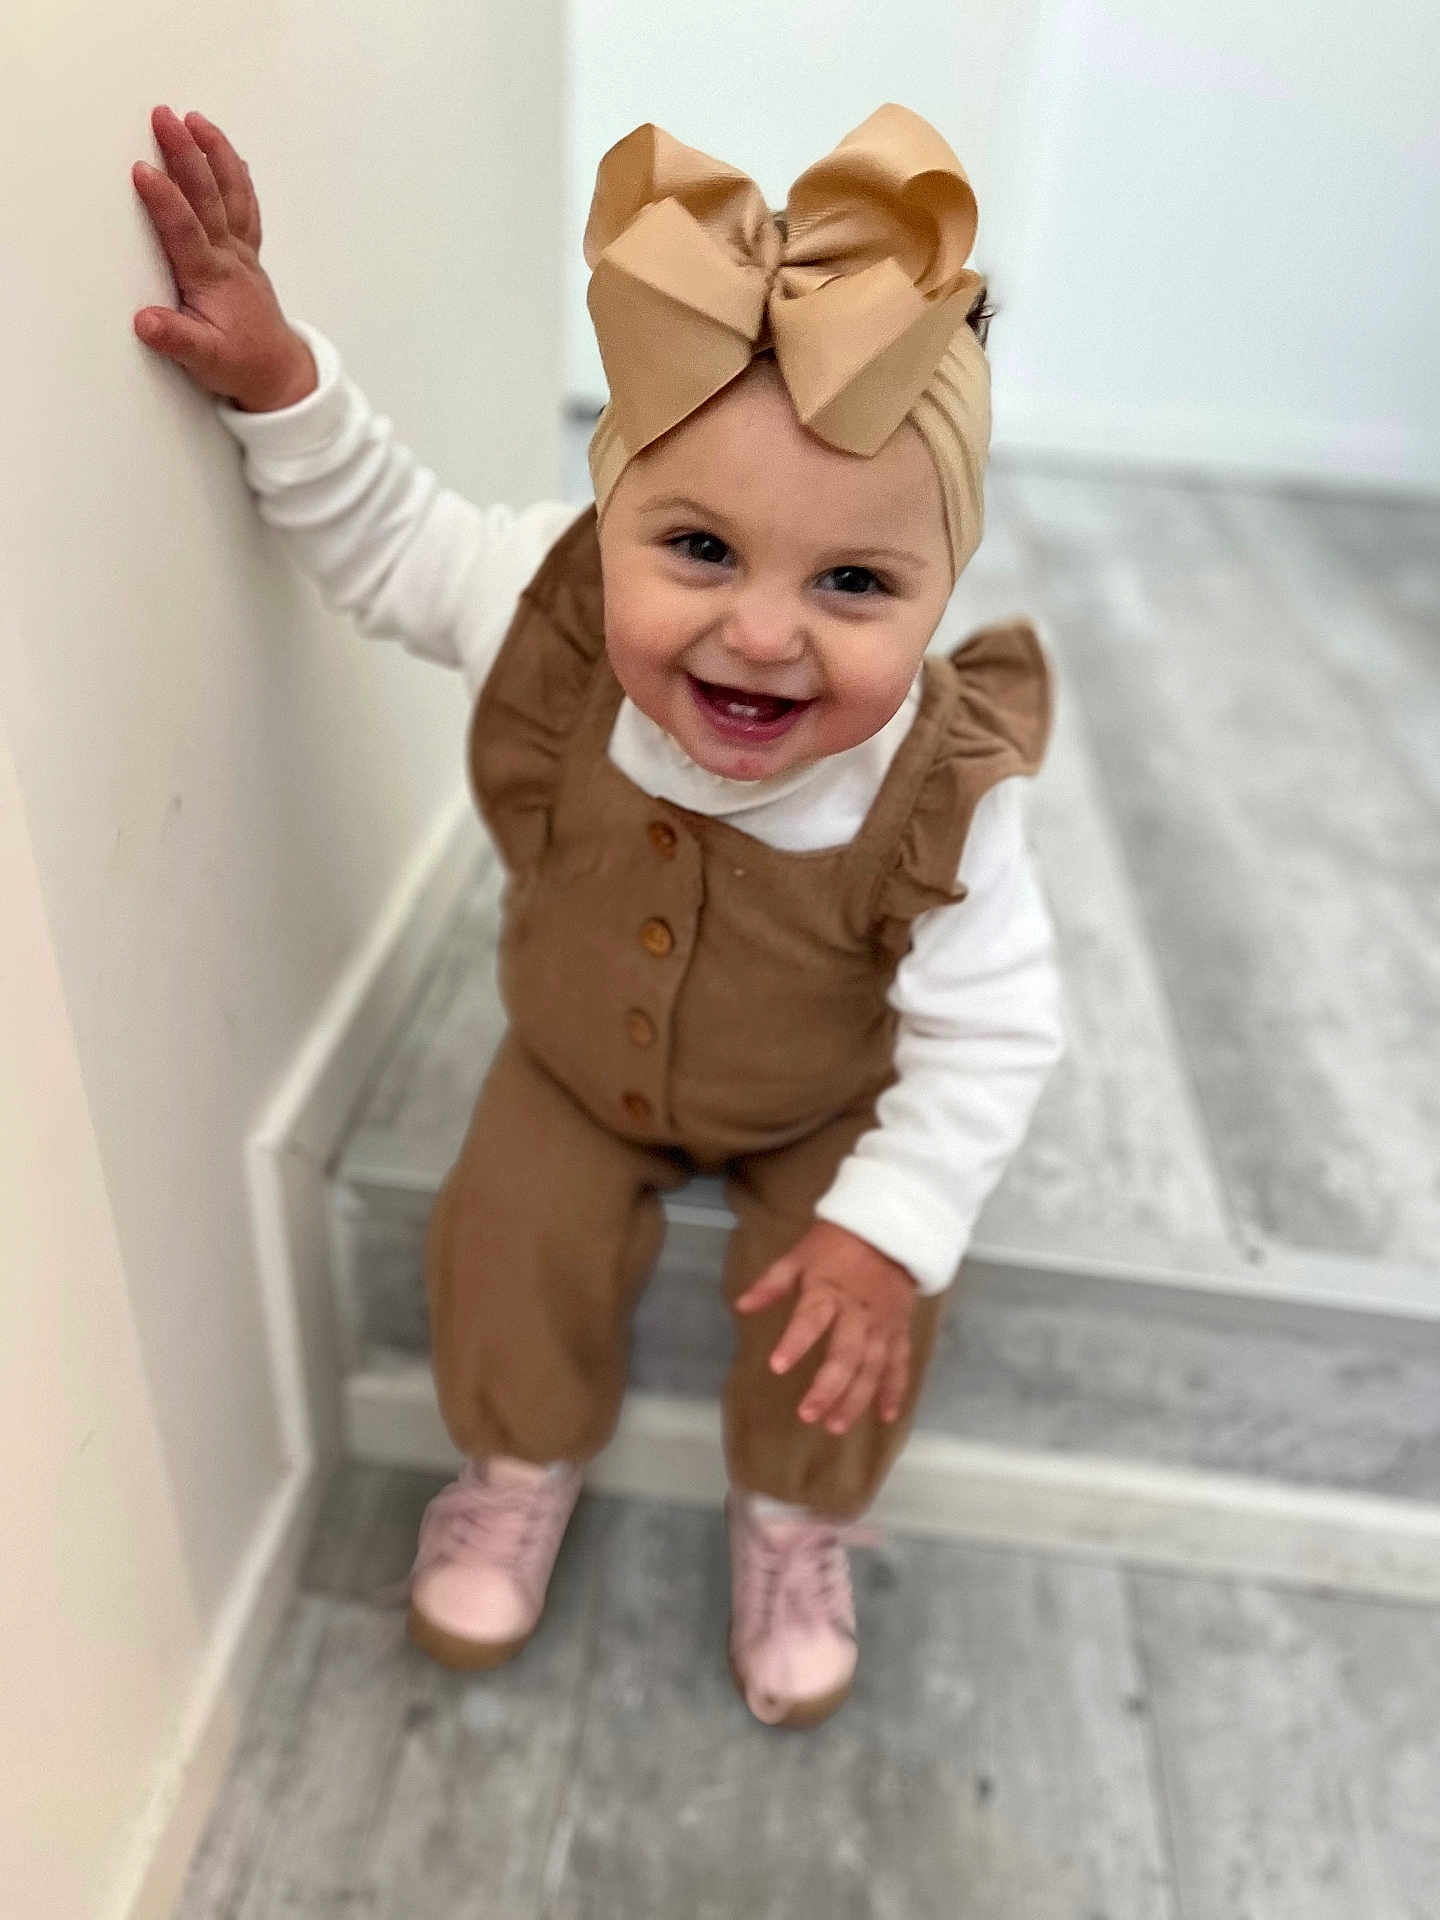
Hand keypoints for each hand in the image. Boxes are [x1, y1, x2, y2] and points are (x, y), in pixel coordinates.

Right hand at [131, 105, 315, 411]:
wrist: (278, 372)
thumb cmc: (238, 364)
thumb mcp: (203, 360)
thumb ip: (175, 339)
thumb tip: (146, 322)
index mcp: (211, 278)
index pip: (185, 231)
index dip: (164, 200)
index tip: (143, 170)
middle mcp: (229, 257)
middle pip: (208, 197)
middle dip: (186, 153)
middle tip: (164, 116)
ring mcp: (242, 253)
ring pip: (231, 193)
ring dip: (214, 153)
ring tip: (196, 119)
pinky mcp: (248, 255)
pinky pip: (246, 208)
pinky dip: (239, 179)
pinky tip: (233, 157)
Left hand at [735, 1221, 917, 1434]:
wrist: (889, 1230)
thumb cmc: (836, 1245)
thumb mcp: (799, 1256)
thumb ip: (771, 1284)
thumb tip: (741, 1306)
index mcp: (828, 1292)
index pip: (810, 1320)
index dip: (794, 1343)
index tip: (776, 1366)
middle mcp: (858, 1314)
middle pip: (845, 1356)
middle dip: (828, 1388)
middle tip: (808, 1415)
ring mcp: (882, 1326)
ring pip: (872, 1368)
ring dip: (856, 1399)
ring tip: (836, 1426)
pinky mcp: (900, 1331)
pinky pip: (900, 1364)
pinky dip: (895, 1390)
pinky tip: (886, 1416)